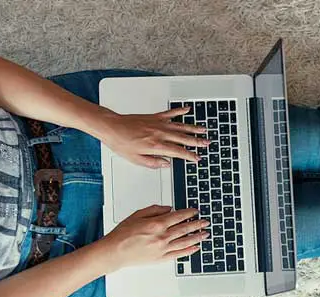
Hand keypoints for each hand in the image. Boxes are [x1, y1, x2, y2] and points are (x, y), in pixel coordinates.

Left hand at [92, 107, 209, 167]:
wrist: (112, 127)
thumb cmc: (121, 143)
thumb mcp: (136, 160)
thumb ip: (153, 163)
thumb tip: (166, 164)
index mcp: (156, 146)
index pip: (178, 152)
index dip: (190, 156)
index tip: (197, 158)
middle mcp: (160, 134)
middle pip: (184, 138)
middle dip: (197, 142)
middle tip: (207, 143)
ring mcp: (158, 124)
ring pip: (181, 126)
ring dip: (194, 128)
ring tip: (204, 129)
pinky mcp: (154, 117)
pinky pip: (170, 113)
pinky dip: (179, 111)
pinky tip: (187, 109)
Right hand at [99, 205, 208, 269]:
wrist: (115, 252)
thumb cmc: (123, 234)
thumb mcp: (137, 215)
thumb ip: (155, 210)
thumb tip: (169, 208)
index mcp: (156, 224)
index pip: (178, 216)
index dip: (189, 213)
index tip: (196, 211)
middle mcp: (162, 237)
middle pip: (185, 229)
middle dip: (197, 224)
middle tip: (205, 222)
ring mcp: (162, 249)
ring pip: (185, 241)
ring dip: (197, 237)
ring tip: (205, 234)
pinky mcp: (161, 258)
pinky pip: (179, 254)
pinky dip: (189, 251)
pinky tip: (195, 247)